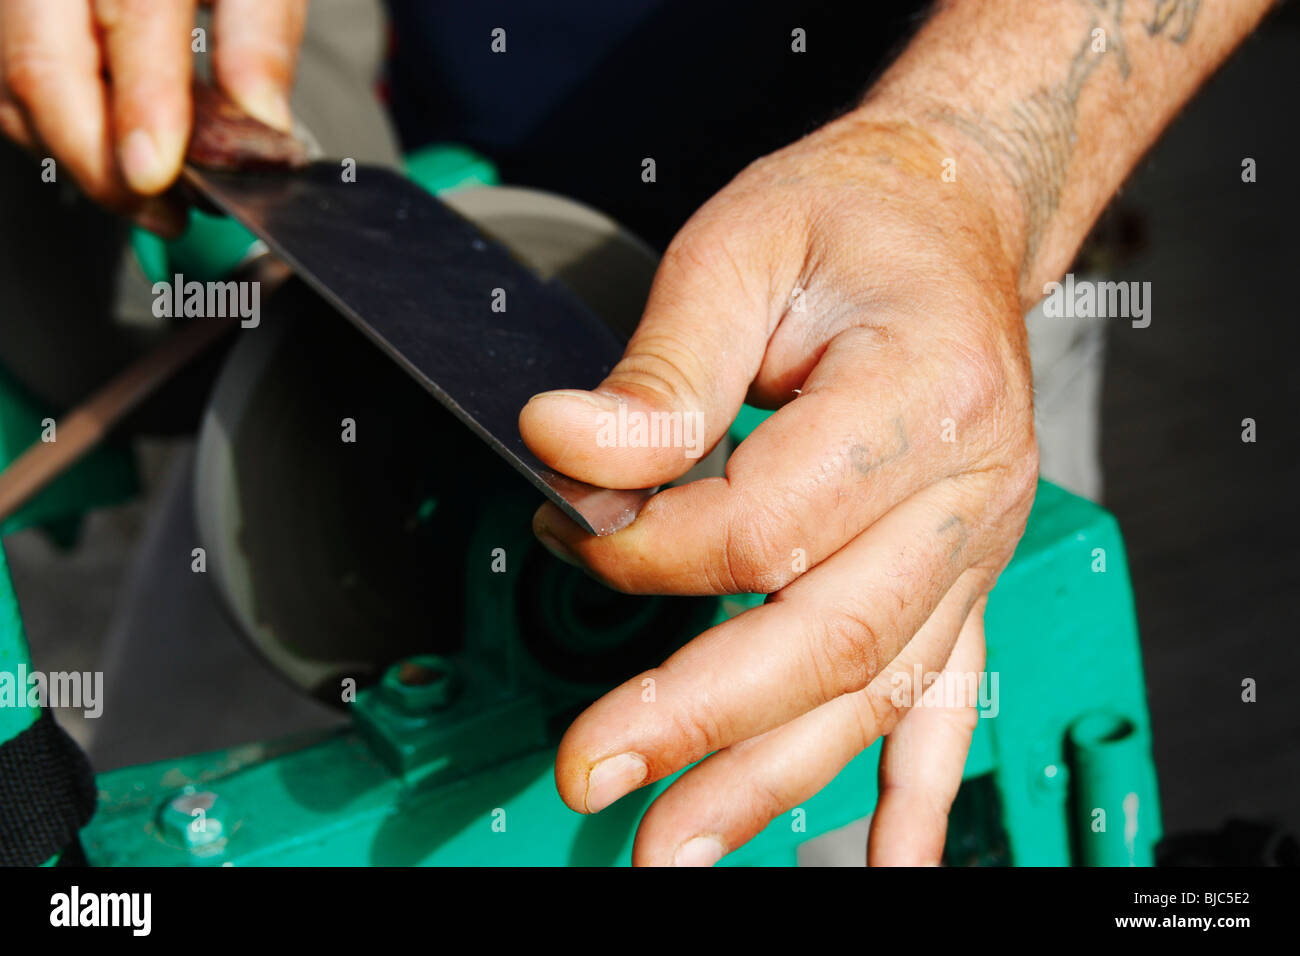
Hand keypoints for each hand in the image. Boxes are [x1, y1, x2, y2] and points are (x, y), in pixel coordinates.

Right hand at [0, 0, 305, 232]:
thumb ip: (260, 36)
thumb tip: (263, 123)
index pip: (129, 16)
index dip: (141, 104)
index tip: (157, 174)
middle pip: (41, 65)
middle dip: (97, 161)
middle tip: (163, 210)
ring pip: (11, 86)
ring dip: (75, 155)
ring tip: (150, 196)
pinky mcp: (5, 13)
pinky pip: (4, 81)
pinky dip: (54, 130)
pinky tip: (110, 154)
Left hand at [520, 115, 1038, 864]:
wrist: (943, 223)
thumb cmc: (848, 224)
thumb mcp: (742, 247)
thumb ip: (662, 364)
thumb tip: (567, 448)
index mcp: (923, 389)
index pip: (771, 524)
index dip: (652, 553)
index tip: (569, 535)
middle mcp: (970, 484)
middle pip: (831, 634)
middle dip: (701, 717)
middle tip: (595, 773)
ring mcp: (977, 544)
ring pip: (876, 690)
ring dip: (774, 779)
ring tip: (677, 847)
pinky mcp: (965, 576)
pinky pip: (949, 699)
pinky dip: (913, 793)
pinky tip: (888, 862)